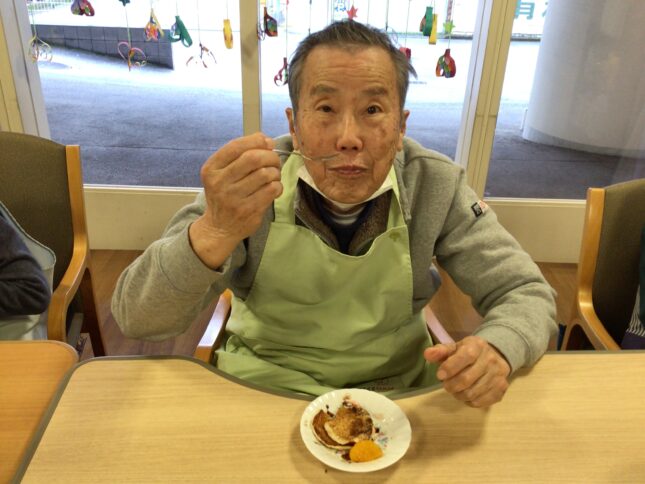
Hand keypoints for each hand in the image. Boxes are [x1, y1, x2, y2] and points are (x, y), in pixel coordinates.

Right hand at [189, 133, 282, 267]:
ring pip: (265, 174)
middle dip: (270, 156)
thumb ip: (238, 156)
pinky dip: (278, 186)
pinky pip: (272, 190)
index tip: (267, 142)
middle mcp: (220, 183)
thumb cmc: (224, 195)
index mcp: (211, 169)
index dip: (256, 140)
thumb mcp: (221, 174)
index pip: (236, 146)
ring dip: (275, 172)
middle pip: (253, 158)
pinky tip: (273, 188)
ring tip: (273, 176)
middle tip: (274, 161)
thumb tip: (266, 140)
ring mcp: (234, 198)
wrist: (219, 228)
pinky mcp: (249, 211)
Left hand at [423, 336, 510, 407]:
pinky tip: (467, 395)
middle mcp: (490, 359)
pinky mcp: (502, 388)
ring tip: (455, 390)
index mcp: (477, 345)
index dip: (449, 368)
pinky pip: (481, 402)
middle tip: (446, 385)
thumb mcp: (454, 348)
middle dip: (451, 385)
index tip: (440, 375)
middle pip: (466, 379)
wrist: (495, 355)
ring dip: (459, 395)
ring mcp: (498, 375)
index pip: (465, 357)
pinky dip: (469, 402)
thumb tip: (427, 354)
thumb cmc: (468, 352)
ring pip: (473, 393)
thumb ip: (440, 351)